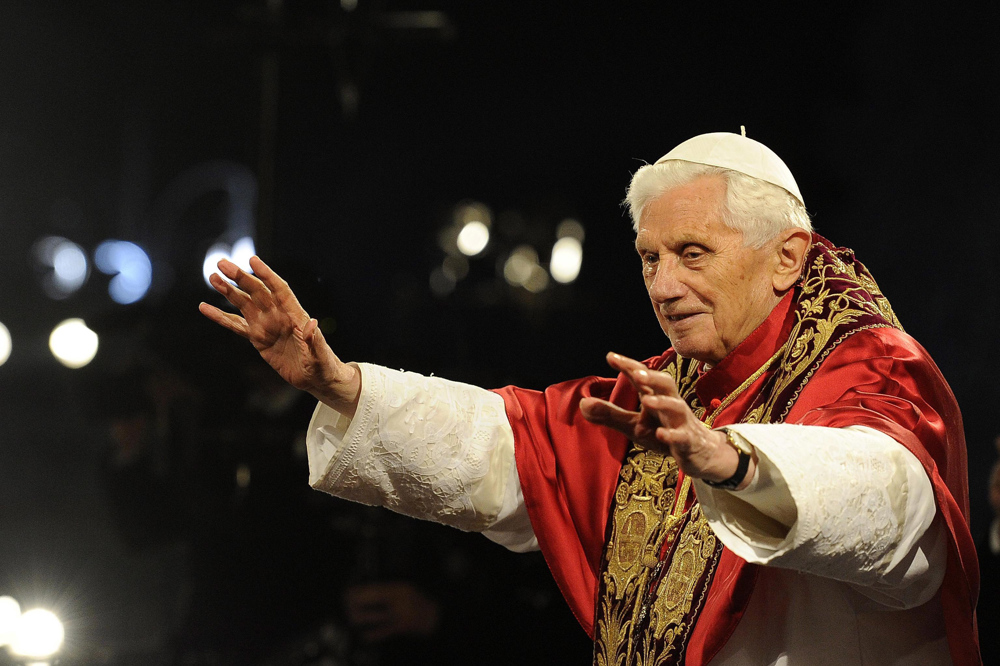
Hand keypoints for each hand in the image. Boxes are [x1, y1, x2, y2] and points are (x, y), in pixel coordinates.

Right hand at [198, 256, 360, 415]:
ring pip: (244, 304)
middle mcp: (279, 316)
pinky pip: (236, 325)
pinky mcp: (257, 338)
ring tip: (213, 277)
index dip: (267, 275)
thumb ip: (314, 340)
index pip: (280, 290)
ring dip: (228, 291)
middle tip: (222, 264)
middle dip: (240, 278)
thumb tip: (312, 323)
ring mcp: (266, 326)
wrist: (315, 377)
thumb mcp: (320, 355)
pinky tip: (205, 308)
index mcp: (295, 315)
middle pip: (257, 292)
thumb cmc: (322, 365)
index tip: (253, 260)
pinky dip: (220, 317)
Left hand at [344, 582, 439, 642]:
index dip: (358, 591)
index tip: (347, 593)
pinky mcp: (400, 628)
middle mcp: (399, 600)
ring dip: (359, 618)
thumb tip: (362, 589)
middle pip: (371, 600)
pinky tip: (363, 634)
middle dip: (354, 604)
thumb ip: (386, 588)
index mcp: (399, 588)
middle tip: (347, 606)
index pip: (374, 588)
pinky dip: (370, 634)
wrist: (434, 617)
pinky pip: (380, 632)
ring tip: (352, 618)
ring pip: (372, 616)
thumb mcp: (404, 588)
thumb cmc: (417, 601)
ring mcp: (400, 615)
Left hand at [580, 352, 751, 486]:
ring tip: (646, 400)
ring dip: (662, 402)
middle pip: (665, 384)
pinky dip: (672, 434)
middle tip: (635, 372)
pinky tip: (661, 434)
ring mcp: (681, 422)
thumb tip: (582, 403)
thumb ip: (610, 415)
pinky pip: (682, 436)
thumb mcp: (634, 425)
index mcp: (656, 397)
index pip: (642, 378)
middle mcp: (670, 404)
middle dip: (651, 377)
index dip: (628, 366)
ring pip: (677, 407)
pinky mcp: (688, 441)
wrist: (699, 453)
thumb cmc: (665, 432)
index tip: (610, 356)